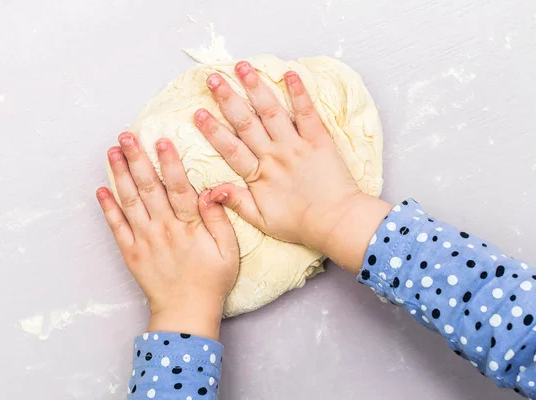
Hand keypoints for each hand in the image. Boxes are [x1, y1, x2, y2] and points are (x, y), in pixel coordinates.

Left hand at [96, 133, 238, 339]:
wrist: (186, 312)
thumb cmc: (211, 281)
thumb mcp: (228, 251)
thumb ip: (218, 219)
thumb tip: (209, 191)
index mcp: (189, 227)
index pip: (177, 187)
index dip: (169, 162)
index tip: (161, 140)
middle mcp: (163, 229)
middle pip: (148, 187)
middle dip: (136, 159)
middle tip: (127, 135)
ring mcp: (144, 240)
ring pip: (130, 201)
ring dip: (119, 174)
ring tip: (112, 151)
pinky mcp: (131, 252)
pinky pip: (116, 227)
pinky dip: (107, 208)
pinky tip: (101, 189)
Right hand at [194, 61, 391, 273]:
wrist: (337, 222)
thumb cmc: (300, 224)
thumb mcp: (263, 221)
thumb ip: (236, 203)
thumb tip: (210, 191)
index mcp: (259, 176)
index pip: (230, 149)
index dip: (213, 131)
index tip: (198, 113)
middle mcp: (274, 156)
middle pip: (246, 123)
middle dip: (228, 99)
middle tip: (213, 79)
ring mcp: (296, 146)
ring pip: (272, 112)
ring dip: (256, 88)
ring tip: (242, 67)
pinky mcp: (318, 140)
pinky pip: (307, 113)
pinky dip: (299, 93)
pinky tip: (290, 74)